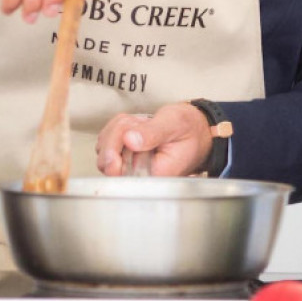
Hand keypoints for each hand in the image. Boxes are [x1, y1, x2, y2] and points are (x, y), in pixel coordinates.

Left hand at [95, 103, 212, 177]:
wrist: (197, 130)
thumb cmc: (189, 128)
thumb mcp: (175, 124)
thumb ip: (152, 133)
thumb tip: (129, 140)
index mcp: (154, 175)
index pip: (118, 170)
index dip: (115, 149)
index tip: (131, 131)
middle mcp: (140, 176)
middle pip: (106, 159)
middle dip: (118, 133)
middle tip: (140, 124)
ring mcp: (131, 167)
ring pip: (104, 147)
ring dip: (119, 127)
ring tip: (142, 124)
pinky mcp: (126, 157)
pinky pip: (108, 140)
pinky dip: (118, 127)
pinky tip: (136, 125)